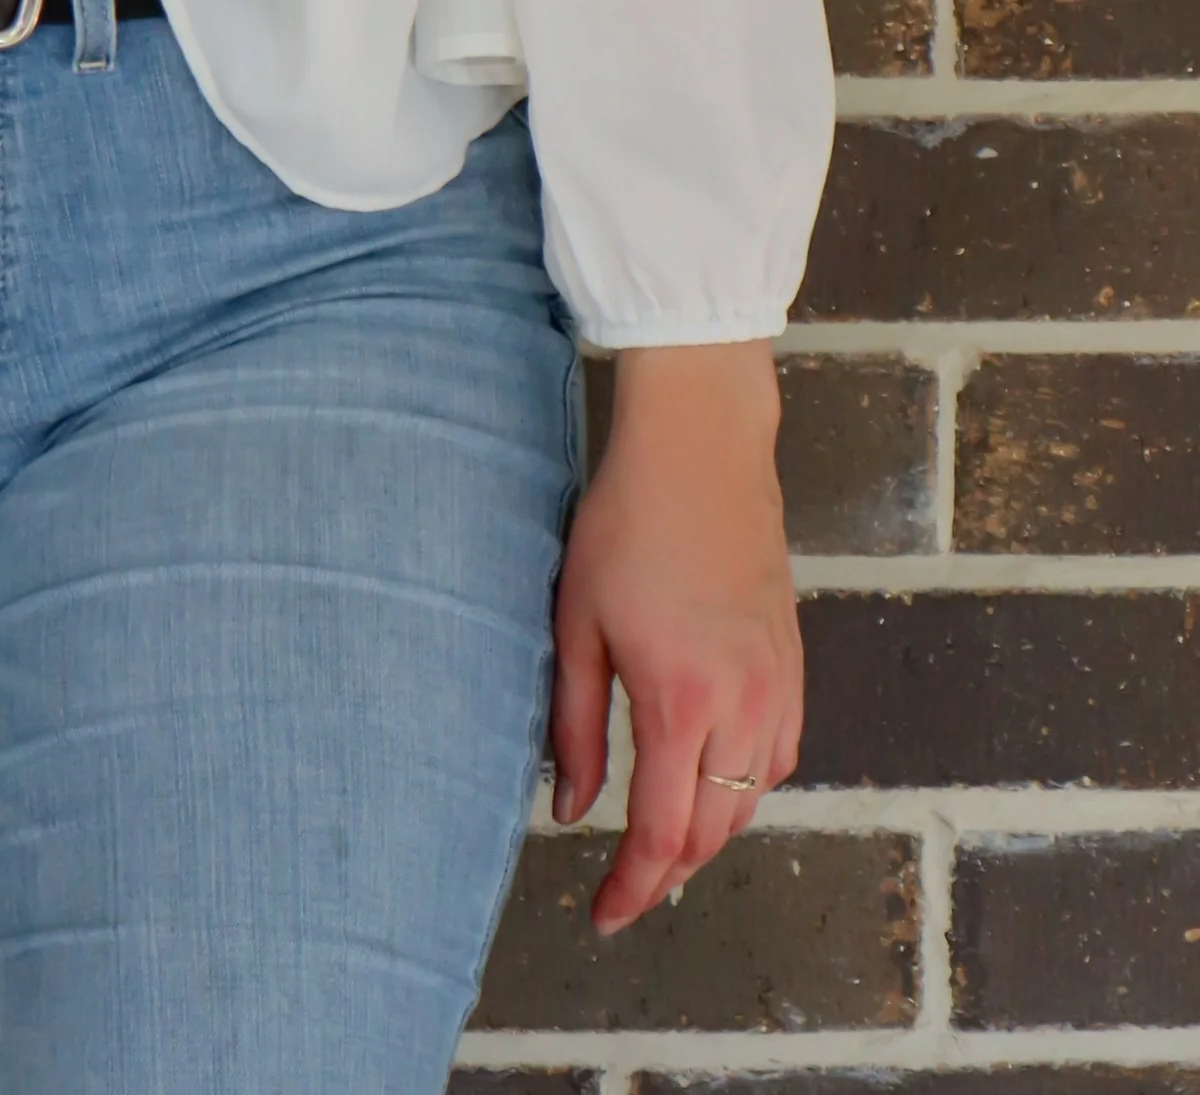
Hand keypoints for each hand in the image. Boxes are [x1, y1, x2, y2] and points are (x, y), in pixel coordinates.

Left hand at [547, 341, 800, 934]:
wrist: (701, 446)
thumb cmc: (625, 524)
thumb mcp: (576, 623)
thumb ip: (573, 726)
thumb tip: (569, 810)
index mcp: (681, 701)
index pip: (662, 833)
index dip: (633, 888)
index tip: (602, 916)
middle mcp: (743, 706)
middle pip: (714, 830)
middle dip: (670, 872)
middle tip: (627, 891)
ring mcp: (778, 684)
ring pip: (753, 800)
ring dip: (711, 833)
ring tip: (665, 845)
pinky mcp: (793, 660)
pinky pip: (779, 754)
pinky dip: (747, 787)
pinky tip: (715, 780)